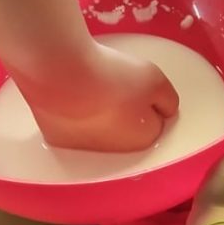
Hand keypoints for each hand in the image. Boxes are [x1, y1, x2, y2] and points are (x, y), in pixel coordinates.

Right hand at [26, 39, 179, 151]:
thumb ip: (167, 99)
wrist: (63, 73)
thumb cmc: (112, 76)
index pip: (153, 122)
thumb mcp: (156, 79)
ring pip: (95, 129)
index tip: (138, 86)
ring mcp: (82, 148)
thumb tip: (165, 110)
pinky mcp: (56, 139)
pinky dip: (70, 113)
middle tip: (113, 83)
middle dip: (122, 110)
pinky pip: (68, 126)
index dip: (148, 101)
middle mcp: (114, 151)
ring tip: (89, 84)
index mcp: (142, 138)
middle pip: (124, 128)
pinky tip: (68, 94)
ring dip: (95, 112)